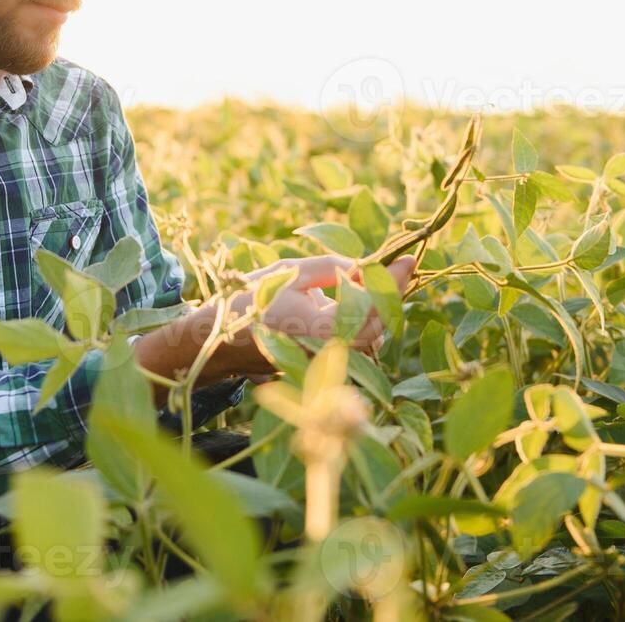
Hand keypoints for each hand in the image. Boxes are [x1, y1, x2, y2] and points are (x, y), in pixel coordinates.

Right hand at [214, 253, 416, 376]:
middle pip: (378, 324)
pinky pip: (354, 342)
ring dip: (375, 307)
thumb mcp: (289, 272)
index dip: (393, 282)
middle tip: (395, 265)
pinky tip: (355, 298)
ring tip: (371, 279)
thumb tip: (364, 267)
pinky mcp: (322, 366)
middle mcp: (329, 354)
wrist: (218, 341)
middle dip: (388, 294)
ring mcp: (326, 365)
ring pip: (368, 335)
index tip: (407, 258)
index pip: (373, 306)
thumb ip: (331, 268)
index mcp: (321, 330)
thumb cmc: (249, 302)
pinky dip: (362, 319)